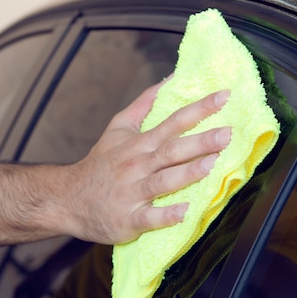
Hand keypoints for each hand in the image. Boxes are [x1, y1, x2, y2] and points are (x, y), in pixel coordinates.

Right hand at [47, 80, 230, 243]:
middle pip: (172, 150)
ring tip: (212, 165)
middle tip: (227, 134)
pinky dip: (166, 215)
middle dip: (200, 141)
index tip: (224, 97)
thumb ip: (145, 103)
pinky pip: (150, 217)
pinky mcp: (129, 219)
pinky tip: (185, 211)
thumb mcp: (119, 127)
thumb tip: (171, 78)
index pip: (174, 121)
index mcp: (140, 144)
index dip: (199, 108)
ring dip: (188, 173)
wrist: (69, 198)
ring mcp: (133, 192)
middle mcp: (138, 165)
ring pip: (163, 181)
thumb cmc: (101, 163)